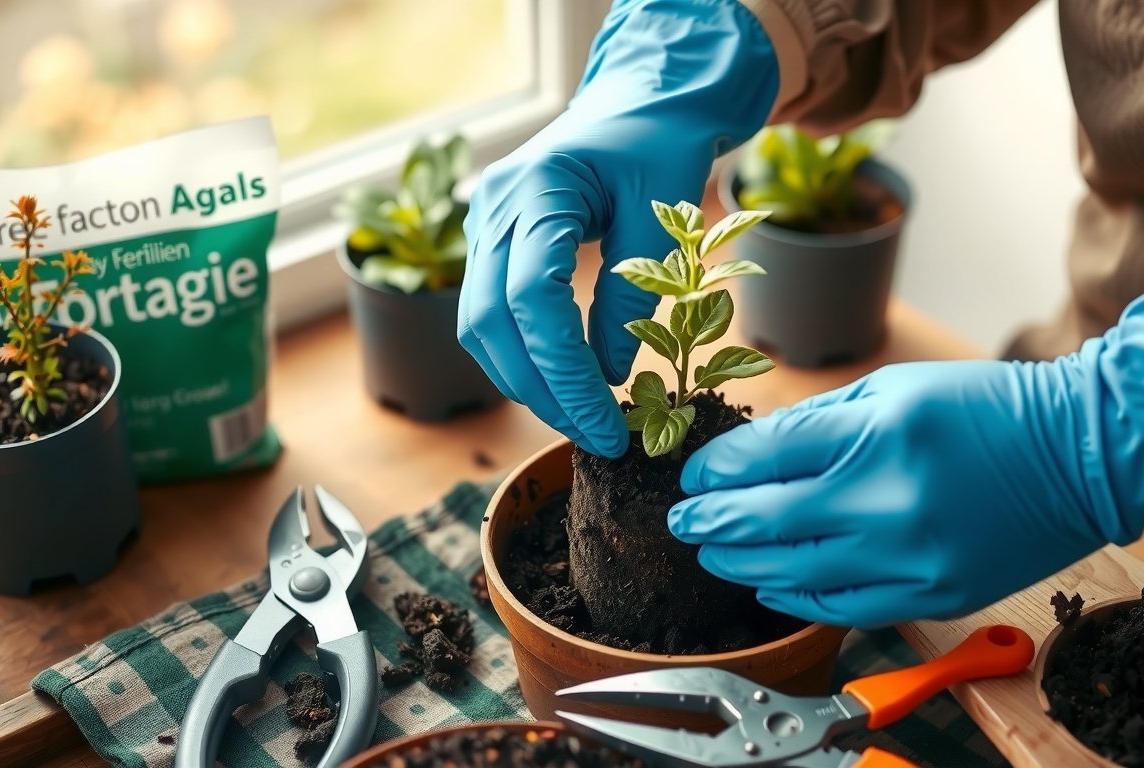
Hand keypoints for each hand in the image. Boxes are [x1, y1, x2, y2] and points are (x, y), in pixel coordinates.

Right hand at [459, 0, 777, 456]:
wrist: (639, 99)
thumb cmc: (660, 145)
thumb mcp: (664, 218)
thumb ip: (633, 296)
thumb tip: (611, 376)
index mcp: (538, 187)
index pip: (533, 300)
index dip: (566, 373)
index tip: (606, 423)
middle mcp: (494, 206)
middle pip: (491, 321)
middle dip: (542, 390)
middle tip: (596, 436)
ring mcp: (483, 222)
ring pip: (479, 325)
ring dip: (527, 381)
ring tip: (582, 418)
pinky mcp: (490, 240)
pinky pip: (490, 312)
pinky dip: (522, 356)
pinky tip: (563, 383)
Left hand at [669, 230, 1143, 627]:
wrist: (1083, 455)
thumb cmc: (988, 409)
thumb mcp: (895, 388)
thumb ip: (820, 422)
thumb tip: (752, 453)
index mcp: (877, 434)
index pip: (764, 458)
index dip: (716, 470)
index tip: (694, 475)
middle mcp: (887, 500)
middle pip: (765, 521)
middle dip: (710, 521)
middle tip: (682, 519)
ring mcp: (910, 557)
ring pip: (793, 572)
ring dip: (740, 562)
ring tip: (712, 550)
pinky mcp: (932, 594)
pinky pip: (841, 606)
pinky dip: (794, 597)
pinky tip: (767, 583)